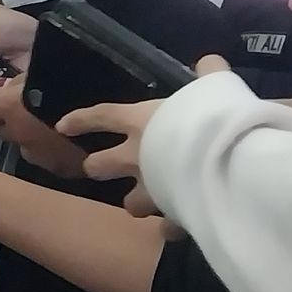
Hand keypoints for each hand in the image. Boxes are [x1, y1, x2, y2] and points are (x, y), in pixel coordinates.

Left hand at [0, 76, 87, 178]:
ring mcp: (40, 156)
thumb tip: (11, 89)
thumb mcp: (42, 70)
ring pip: (27, 147)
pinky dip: (57, 153)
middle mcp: (18, 135)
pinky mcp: (63, 170)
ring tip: (56, 130)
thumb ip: (22, 83)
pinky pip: (52, 160)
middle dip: (12, 123)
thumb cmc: (74, 80)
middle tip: (30, 112)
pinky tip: (73, 145)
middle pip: (2, 130)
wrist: (112, 117)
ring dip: (34, 139)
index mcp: (8, 109)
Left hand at [58, 55, 231, 216]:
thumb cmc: (212, 118)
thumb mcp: (212, 88)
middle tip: (100, 167)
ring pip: (129, 203)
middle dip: (97, 168)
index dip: (80, 120)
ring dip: (135, 202)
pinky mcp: (173, 213)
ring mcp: (151, 189)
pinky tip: (176, 229)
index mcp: (139, 122)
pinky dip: (170, 227)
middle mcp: (135, 157)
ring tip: (145, 202)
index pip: (100, 116)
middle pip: (98, 166)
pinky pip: (167, 226)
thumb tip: (210, 62)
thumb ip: (208, 75)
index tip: (62, 126)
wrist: (229, 162)